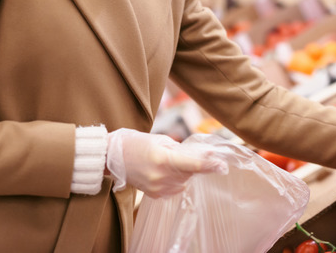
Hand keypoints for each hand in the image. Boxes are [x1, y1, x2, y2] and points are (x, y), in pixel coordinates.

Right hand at [106, 129, 226, 197]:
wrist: (113, 157)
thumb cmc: (137, 143)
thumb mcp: (161, 140)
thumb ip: (183, 150)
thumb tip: (206, 156)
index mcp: (163, 159)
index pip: (193, 164)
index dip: (210, 165)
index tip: (222, 165)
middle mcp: (161, 176)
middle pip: (191, 173)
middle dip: (196, 165)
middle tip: (192, 155)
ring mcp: (157, 188)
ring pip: (184, 182)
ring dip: (185, 172)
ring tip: (169, 162)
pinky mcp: (155, 195)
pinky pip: (175, 188)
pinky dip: (176, 180)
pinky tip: (165, 172)